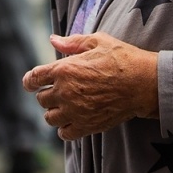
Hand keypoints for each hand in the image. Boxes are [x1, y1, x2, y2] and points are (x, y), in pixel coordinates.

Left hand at [22, 33, 158, 140]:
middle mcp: (65, 91)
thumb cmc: (122, 58)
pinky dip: (65, 128)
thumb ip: (72, 42)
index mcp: (64, 69)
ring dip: (55, 112)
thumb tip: (53, 39)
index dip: (30, 81)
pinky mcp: (86, 126)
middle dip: (47, 94)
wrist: (143, 83)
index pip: (33, 79)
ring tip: (67, 106)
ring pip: (50, 118)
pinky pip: (64, 133)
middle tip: (60, 91)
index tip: (32, 83)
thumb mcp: (98, 41)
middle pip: (41, 99)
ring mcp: (74, 111)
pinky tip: (74, 120)